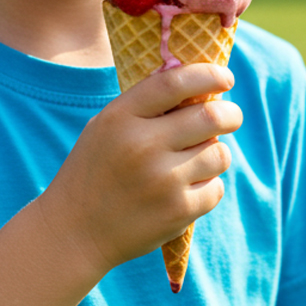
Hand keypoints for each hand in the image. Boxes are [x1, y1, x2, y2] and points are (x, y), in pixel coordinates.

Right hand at [37, 63, 242, 275]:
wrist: (74, 231)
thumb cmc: (95, 170)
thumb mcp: (105, 126)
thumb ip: (144, 103)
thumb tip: (193, 79)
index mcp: (121, 117)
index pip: (175, 82)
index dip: (209, 74)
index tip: (225, 77)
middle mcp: (143, 145)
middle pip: (211, 116)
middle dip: (231, 114)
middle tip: (231, 116)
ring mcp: (163, 180)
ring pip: (219, 153)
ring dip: (216, 152)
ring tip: (198, 158)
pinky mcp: (177, 212)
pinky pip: (216, 188)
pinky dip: (209, 185)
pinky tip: (187, 188)